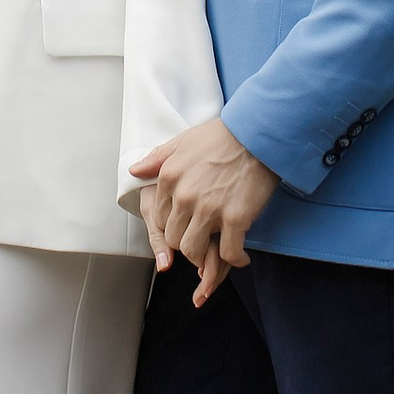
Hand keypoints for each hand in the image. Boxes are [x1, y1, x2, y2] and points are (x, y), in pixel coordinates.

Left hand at [130, 119, 277, 307]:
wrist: (258, 133)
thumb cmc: (223, 136)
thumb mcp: (183, 141)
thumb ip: (157, 159)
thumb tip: (135, 171)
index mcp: (169, 178)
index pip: (158, 219)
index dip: (172, 226)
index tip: (186, 226)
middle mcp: (185, 196)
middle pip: (173, 239)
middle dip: (186, 243)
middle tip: (202, 240)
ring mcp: (209, 208)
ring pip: (194, 251)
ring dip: (205, 256)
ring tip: (216, 250)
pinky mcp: (236, 217)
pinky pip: (228, 253)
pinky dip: (235, 259)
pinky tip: (241, 256)